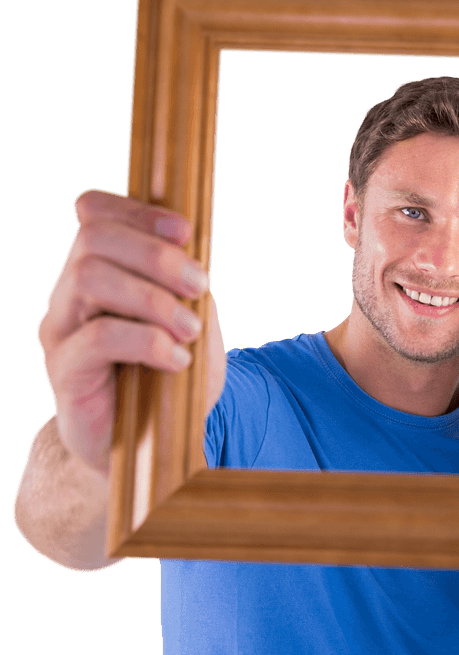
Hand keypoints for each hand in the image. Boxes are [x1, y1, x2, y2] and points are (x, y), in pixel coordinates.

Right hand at [36, 188, 225, 475]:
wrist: (150, 444)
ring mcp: (60, 330)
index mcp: (98, 270)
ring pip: (90, 277)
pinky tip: (177, 360)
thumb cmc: (170, 377)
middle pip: (92, 238)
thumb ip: (188, 282)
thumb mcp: (192, 319)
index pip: (93, 213)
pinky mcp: (64, 370)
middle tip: (200, 285)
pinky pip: (98, 337)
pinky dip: (148, 341)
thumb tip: (198, 245)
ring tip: (189, 330)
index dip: (136, 210)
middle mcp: (69, 293)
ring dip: (154, 299)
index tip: (186, 232)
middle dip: (155, 255)